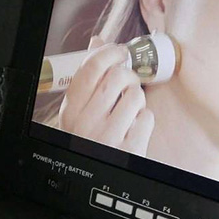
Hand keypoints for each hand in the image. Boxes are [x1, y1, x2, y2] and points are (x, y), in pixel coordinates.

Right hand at [58, 35, 154, 155]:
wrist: (100, 176)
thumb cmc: (91, 138)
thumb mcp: (81, 111)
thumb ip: (88, 78)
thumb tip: (97, 42)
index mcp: (71, 111)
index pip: (90, 68)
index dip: (110, 52)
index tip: (121, 51)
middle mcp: (86, 124)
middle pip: (117, 76)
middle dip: (129, 75)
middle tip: (128, 84)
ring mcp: (107, 138)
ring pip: (136, 95)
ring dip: (138, 99)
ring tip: (130, 110)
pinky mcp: (129, 150)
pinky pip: (147, 117)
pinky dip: (145, 119)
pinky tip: (135, 127)